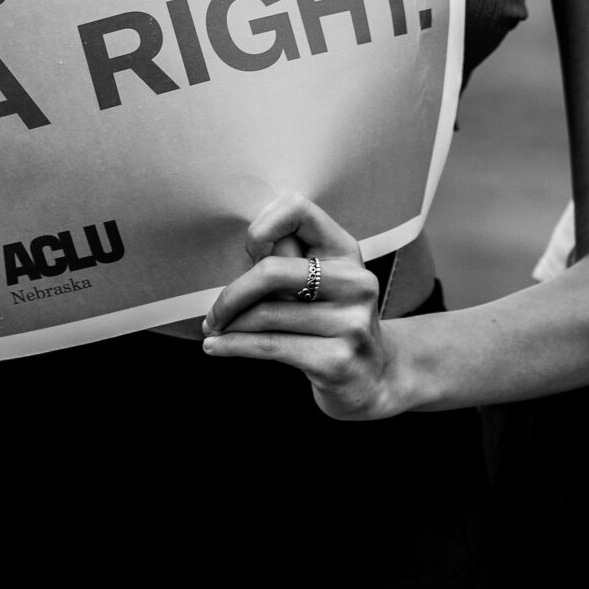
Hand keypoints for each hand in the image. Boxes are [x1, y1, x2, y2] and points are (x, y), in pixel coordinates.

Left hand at [202, 193, 404, 419]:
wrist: (374, 378)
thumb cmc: (332, 324)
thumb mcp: (320, 284)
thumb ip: (288, 261)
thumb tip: (246, 250)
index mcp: (347, 252)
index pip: (299, 210)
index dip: (263, 227)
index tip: (248, 255)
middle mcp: (355, 281)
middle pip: (272, 272)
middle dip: (232, 294)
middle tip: (215, 313)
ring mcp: (350, 321)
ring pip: (265, 315)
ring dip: (229, 325)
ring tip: (217, 331)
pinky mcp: (337, 359)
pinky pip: (269, 346)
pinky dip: (232, 346)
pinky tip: (216, 347)